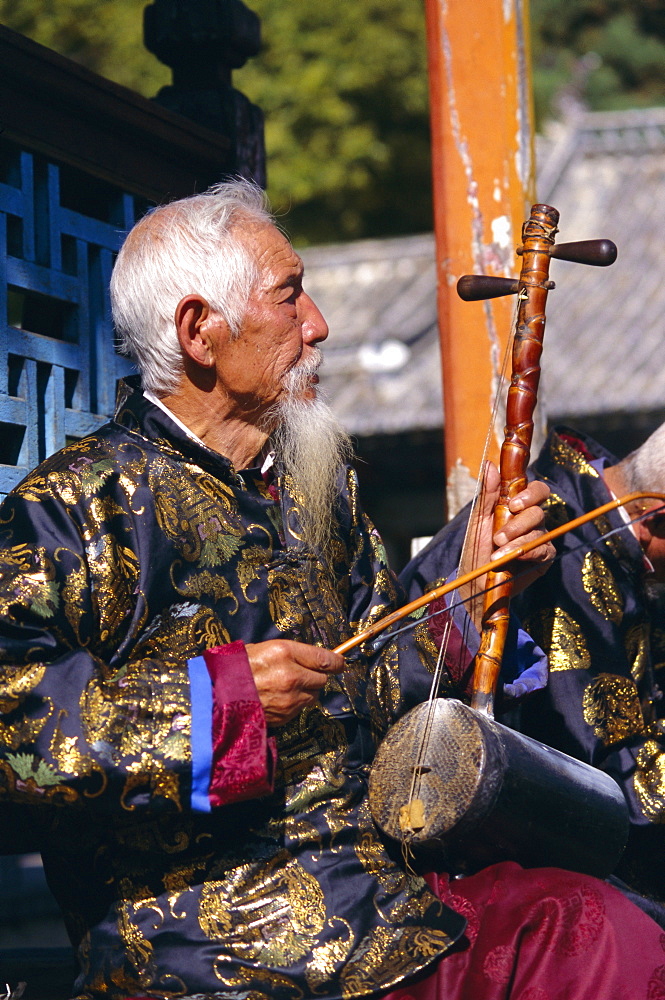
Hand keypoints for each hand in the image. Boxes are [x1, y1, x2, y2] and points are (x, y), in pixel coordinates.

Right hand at [245, 639, 345, 725]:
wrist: (215, 696)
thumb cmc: (236, 668)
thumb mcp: (261, 649)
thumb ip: (288, 653)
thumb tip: (310, 658)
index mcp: (284, 653)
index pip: (324, 658)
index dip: (336, 661)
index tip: (340, 662)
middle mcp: (292, 675)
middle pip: (322, 679)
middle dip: (316, 677)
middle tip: (303, 674)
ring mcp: (290, 698)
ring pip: (313, 696)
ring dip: (306, 692)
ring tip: (287, 688)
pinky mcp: (286, 716)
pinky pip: (300, 709)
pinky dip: (295, 705)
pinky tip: (279, 699)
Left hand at [459, 462, 554, 625]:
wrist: (475, 582)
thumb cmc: (476, 550)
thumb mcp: (478, 520)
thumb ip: (487, 494)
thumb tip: (490, 464)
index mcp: (516, 506)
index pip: (535, 489)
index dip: (530, 493)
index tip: (513, 504)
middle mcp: (530, 520)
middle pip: (539, 509)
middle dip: (518, 523)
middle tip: (499, 536)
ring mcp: (539, 538)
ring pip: (539, 529)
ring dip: (517, 540)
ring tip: (497, 553)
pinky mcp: (544, 557)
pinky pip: (544, 549)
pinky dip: (528, 552)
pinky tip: (514, 559)